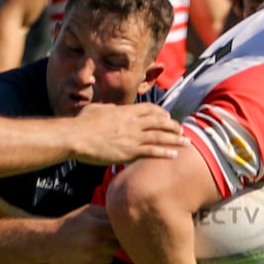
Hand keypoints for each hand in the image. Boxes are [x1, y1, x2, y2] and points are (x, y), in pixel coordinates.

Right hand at [48, 205, 120, 263]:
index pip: (120, 231)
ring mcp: (90, 260)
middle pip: (117, 247)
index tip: (109, 230)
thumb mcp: (87, 211)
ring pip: (110, 259)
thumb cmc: (71, 224)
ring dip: (104, 254)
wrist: (49, 242)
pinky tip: (86, 257)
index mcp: (96, 227)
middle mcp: (94, 244)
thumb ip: (107, 212)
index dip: (116, 231)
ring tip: (91, 248)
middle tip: (100, 240)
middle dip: (111, 243)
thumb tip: (127, 216)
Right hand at [70, 102, 186, 164]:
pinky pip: (152, 152)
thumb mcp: (96, 109)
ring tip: (186, 142)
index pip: (149, 109)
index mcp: (125, 111)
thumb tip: (112, 108)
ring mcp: (132, 138)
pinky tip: (174, 155)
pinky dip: (165, 153)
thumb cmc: (82, 124)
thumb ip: (108, 108)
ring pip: (160, 137)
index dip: (160, 112)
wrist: (77, 137)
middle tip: (181, 130)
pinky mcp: (130, 152)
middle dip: (173, 126)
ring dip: (175, 139)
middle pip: (159, 122)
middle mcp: (133, 123)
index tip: (167, 116)